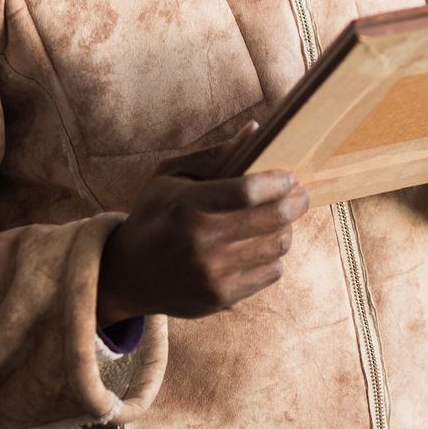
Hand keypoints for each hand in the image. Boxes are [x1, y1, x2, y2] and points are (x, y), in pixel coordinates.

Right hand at [96, 122, 309, 324]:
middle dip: (296, 202)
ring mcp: (213, 273)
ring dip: (284, 229)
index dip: (278, 182)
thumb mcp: (171, 176)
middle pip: (272, 218)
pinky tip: (260, 246)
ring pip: (277, 245)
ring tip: (277, 220)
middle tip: (299, 195)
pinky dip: (273, 257)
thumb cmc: (155, 215)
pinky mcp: (222, 297)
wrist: (128, 274)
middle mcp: (201, 241)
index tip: (289, 177)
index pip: (248, 192)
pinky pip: (272, 272)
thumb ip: (215, 155)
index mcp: (188, 205)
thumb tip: (256, 131)